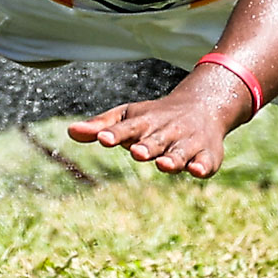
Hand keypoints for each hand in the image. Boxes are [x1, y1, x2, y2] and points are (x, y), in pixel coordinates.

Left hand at [65, 64, 256, 177]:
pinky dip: (202, 165)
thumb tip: (70, 131)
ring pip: (180, 152)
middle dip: (146, 146)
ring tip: (163, 164)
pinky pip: (206, 161)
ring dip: (172, 158)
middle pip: (155, 140)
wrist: (203, 106)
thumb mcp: (128, 116)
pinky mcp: (207, 154)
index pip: (128, 128)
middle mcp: (167, 131)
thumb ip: (101, 126)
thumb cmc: (155, 117)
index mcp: (145, 122)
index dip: (116, 134)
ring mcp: (188, 142)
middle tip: (136, 152)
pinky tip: (196, 170)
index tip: (103, 139)